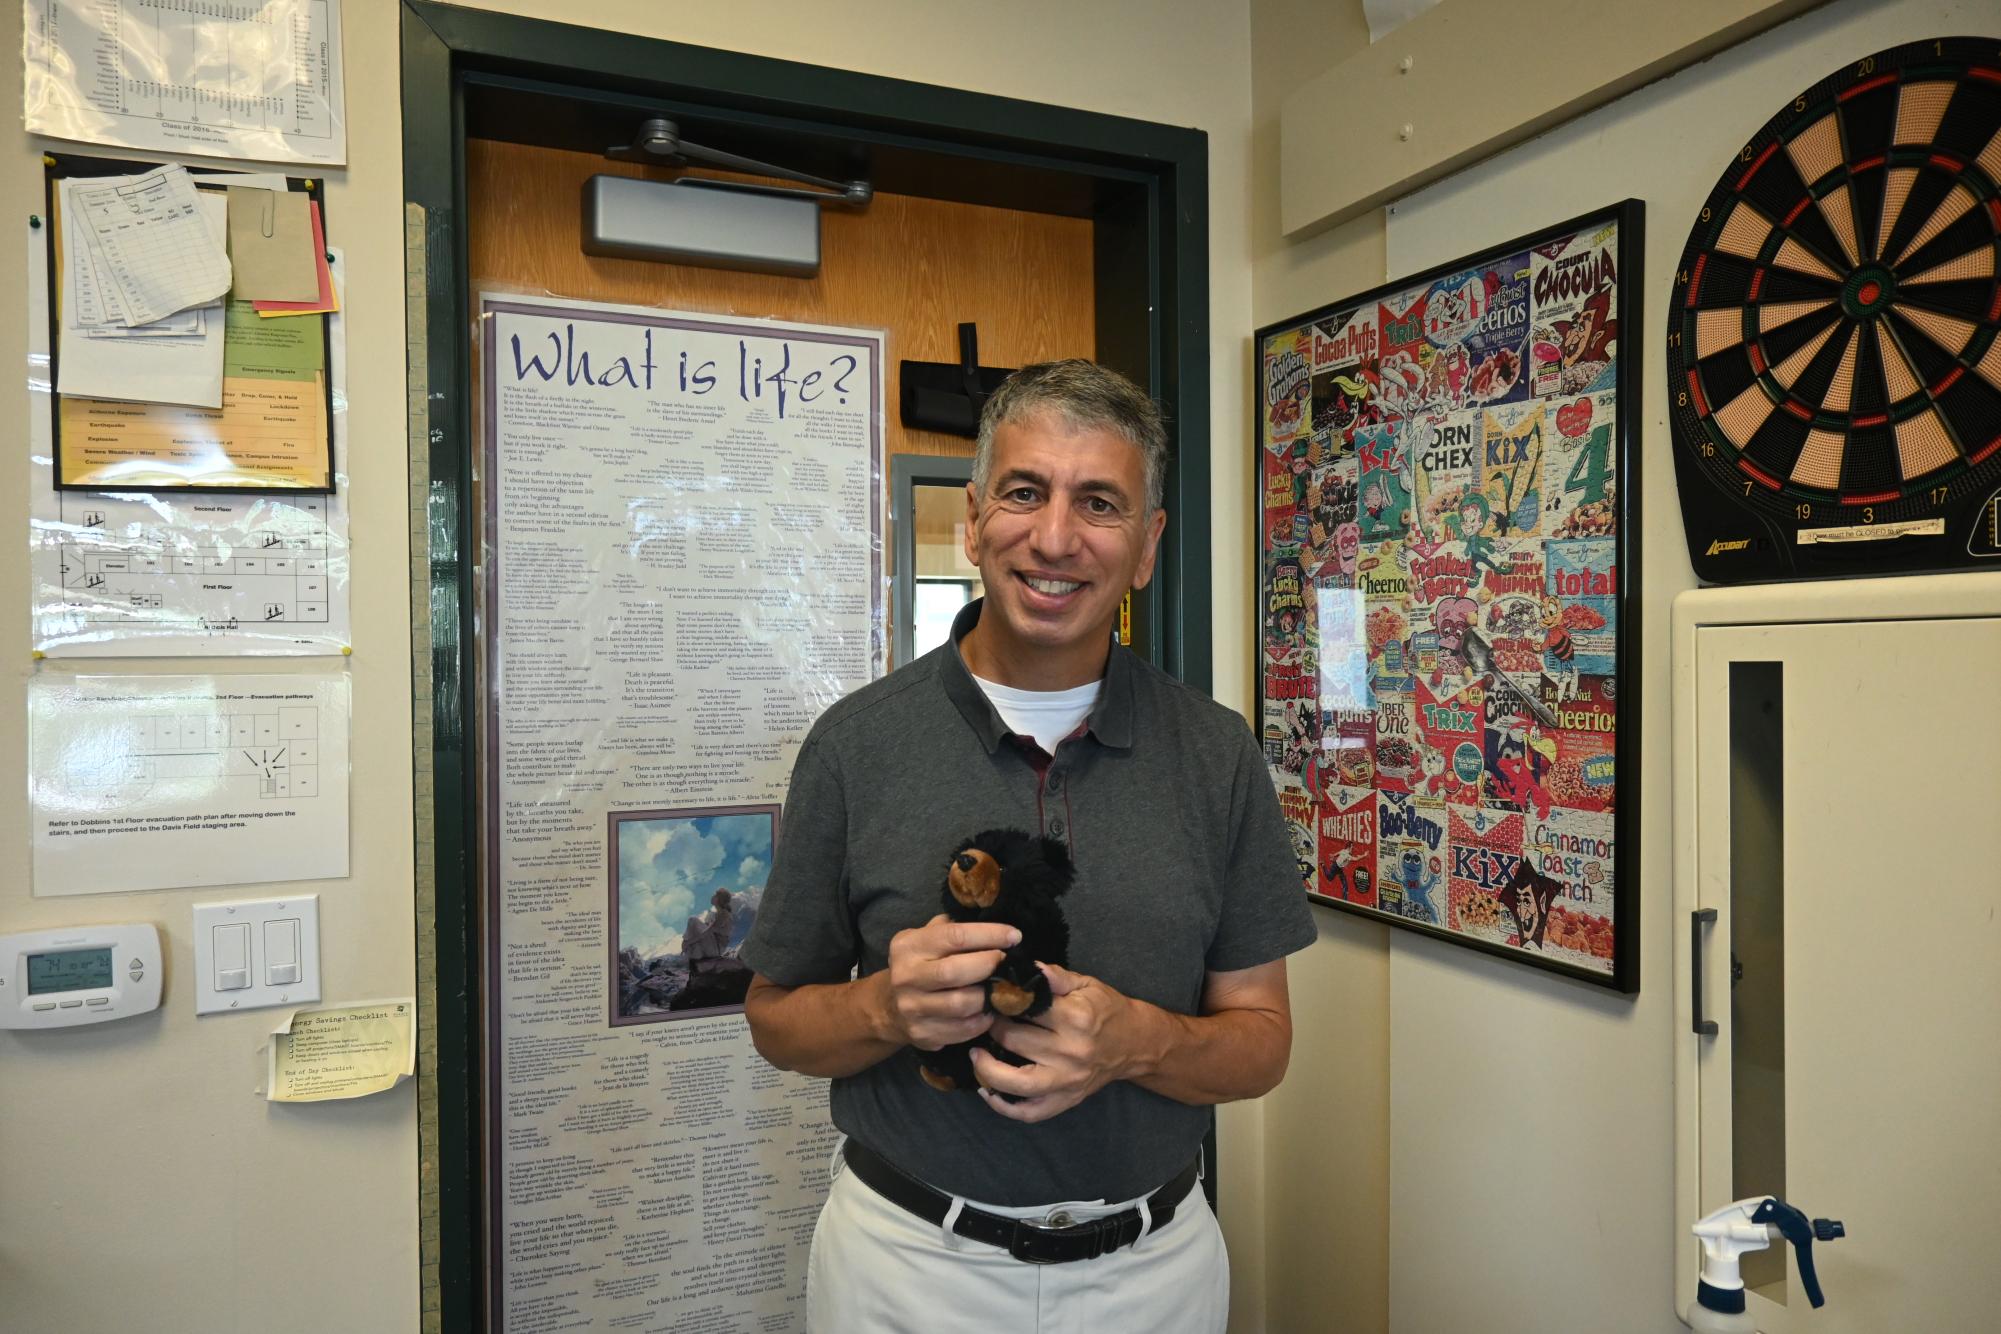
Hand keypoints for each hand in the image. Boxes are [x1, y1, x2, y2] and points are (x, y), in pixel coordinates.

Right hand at [878, 915, 1018, 1051]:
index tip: (1014, 936)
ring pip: (961, 1004)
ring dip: (989, 996)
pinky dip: (983, 1020)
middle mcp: (906, 976)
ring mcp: (912, 1008)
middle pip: (956, 971)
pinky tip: (990, 1010)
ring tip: (1001, 987)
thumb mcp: (925, 938)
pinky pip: (963, 1029)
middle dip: (989, 965)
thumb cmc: (920, 965)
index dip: (989, 935)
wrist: (889, 1007)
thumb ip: (952, 928)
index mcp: (908, 946)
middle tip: (1007, 962)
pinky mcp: (922, 1034)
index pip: (954, 936)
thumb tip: (994, 926)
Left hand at [971, 962, 1141, 1122]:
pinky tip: (987, 1089)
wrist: (1136, 1044)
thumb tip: (1027, 968)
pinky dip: (1003, 1105)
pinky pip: (1028, 1112)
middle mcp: (1071, 1052)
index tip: (992, 996)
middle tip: (983, 1019)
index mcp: (1075, 1018)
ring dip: (987, 1069)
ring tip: (975, 1055)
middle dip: (992, 1028)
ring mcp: (1068, 1081)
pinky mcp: (1066, 1101)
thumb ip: (1055, 977)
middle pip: (1015, 1041)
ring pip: (1017, 1083)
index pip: (1025, 1008)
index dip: (1002, 1000)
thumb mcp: (1086, 984)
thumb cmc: (1107, 1010)